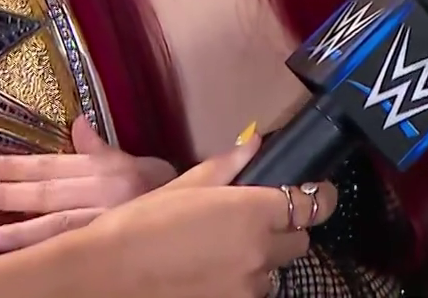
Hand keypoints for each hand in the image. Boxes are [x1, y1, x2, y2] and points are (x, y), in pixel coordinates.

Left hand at [0, 118, 175, 252]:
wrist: (202, 216)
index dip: (12, 164)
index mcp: (105, 168)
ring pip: (54, 227)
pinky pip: (70, 248)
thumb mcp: (135, 163)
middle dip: (4, 193)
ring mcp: (105, 222)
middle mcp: (103, 193)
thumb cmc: (166, 191)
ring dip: (16, 232)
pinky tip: (18, 257)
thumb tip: (78, 125)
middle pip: (45, 192)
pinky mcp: (109, 244)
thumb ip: (102, 149)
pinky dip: (43, 252)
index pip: (50, 164)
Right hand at [77, 133, 338, 297]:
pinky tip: (211, 272)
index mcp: (252, 212)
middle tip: (254, 221)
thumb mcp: (184, 186)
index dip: (319, 197)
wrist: (109, 273)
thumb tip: (254, 144)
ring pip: (275, 271)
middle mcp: (260, 252)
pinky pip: (251, 292)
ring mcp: (248, 287)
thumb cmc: (141, 224)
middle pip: (299, 241)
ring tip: (223, 250)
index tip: (317, 192)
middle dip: (284, 230)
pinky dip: (241, 282)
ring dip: (261, 260)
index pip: (312, 205)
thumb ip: (227, 167)